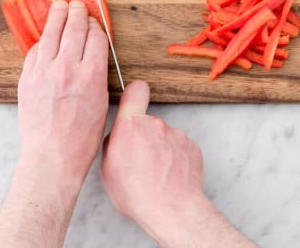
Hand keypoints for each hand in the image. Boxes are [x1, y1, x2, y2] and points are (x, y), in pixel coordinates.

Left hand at [0, 0, 109, 247]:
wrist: (51, 157)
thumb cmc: (81, 139)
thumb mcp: (101, 104)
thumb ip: (97, 75)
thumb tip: (94, 56)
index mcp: (92, 75)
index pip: (95, 37)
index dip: (96, 26)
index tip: (95, 23)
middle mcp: (68, 68)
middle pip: (74, 28)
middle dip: (78, 13)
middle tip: (78, 5)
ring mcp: (44, 72)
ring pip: (52, 34)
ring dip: (57, 16)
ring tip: (59, 6)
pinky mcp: (28, 79)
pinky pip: (35, 51)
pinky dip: (43, 41)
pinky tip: (47, 37)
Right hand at [100, 82, 255, 246]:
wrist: (172, 209)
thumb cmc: (138, 193)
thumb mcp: (107, 170)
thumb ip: (112, 144)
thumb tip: (118, 137)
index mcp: (131, 126)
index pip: (135, 90)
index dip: (133, 96)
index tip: (132, 103)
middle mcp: (156, 124)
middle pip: (147, 122)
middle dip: (143, 136)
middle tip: (139, 160)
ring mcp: (176, 134)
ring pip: (164, 136)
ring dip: (160, 149)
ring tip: (155, 173)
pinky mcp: (192, 146)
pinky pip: (179, 147)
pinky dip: (174, 158)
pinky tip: (169, 175)